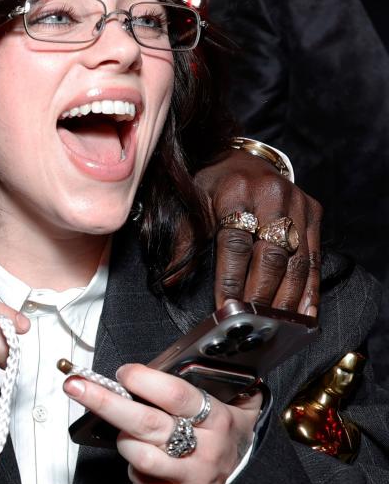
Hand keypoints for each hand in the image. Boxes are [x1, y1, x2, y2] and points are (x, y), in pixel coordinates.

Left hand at [64, 364, 260, 483]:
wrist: (242, 483)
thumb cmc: (225, 434)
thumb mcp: (236, 404)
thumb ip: (217, 379)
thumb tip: (190, 353)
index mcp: (218, 418)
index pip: (176, 395)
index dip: (144, 380)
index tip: (123, 372)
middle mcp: (205, 448)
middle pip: (145, 423)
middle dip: (104, 401)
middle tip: (75, 385)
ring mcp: (191, 476)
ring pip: (138, 453)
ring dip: (124, 439)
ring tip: (128, 431)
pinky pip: (140, 477)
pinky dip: (134, 465)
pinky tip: (145, 456)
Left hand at [189, 150, 321, 316]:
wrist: (244, 159)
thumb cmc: (213, 185)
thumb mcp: (193, 203)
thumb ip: (183, 240)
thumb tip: (169, 281)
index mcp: (237, 190)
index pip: (235, 243)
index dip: (231, 278)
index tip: (226, 307)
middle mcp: (272, 195)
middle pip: (271, 254)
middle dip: (262, 292)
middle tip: (254, 321)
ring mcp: (298, 203)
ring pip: (297, 259)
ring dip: (288, 297)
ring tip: (279, 324)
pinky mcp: (314, 212)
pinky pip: (314, 256)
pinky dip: (310, 288)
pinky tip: (305, 313)